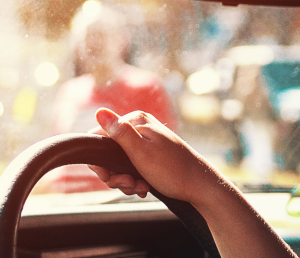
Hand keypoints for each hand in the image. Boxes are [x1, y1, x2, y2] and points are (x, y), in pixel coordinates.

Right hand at [87, 108, 226, 205]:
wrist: (200, 185)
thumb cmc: (172, 170)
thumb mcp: (141, 152)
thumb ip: (119, 132)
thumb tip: (99, 111)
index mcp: (136, 120)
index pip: (100, 137)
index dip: (101, 161)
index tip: (111, 178)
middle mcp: (139, 126)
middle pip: (109, 152)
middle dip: (115, 174)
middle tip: (130, 185)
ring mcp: (145, 140)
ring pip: (119, 162)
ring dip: (126, 180)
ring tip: (141, 187)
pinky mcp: (150, 153)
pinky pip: (131, 166)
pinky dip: (134, 179)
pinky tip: (144, 186)